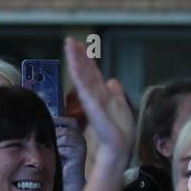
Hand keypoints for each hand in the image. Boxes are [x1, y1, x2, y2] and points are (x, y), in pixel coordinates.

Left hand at [54, 115, 86, 185]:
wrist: (70, 181)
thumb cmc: (62, 164)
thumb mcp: (58, 148)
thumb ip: (56, 137)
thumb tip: (43, 126)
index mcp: (77, 135)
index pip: (71, 121)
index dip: (60, 120)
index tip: (48, 120)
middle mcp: (81, 139)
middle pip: (65, 130)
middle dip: (54, 135)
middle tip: (47, 143)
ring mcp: (81, 146)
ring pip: (65, 138)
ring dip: (56, 145)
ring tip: (53, 153)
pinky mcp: (79, 155)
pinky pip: (64, 148)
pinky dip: (58, 152)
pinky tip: (57, 158)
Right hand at [64, 37, 132, 164]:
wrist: (117, 149)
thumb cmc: (118, 134)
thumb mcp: (121, 107)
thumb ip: (116, 94)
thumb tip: (112, 80)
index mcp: (101, 96)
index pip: (92, 74)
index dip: (86, 60)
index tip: (80, 45)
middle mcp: (94, 96)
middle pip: (85, 72)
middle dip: (78, 56)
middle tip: (69, 41)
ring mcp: (92, 101)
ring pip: (83, 76)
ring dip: (76, 61)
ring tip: (69, 46)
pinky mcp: (92, 107)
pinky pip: (85, 88)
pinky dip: (80, 76)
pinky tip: (75, 66)